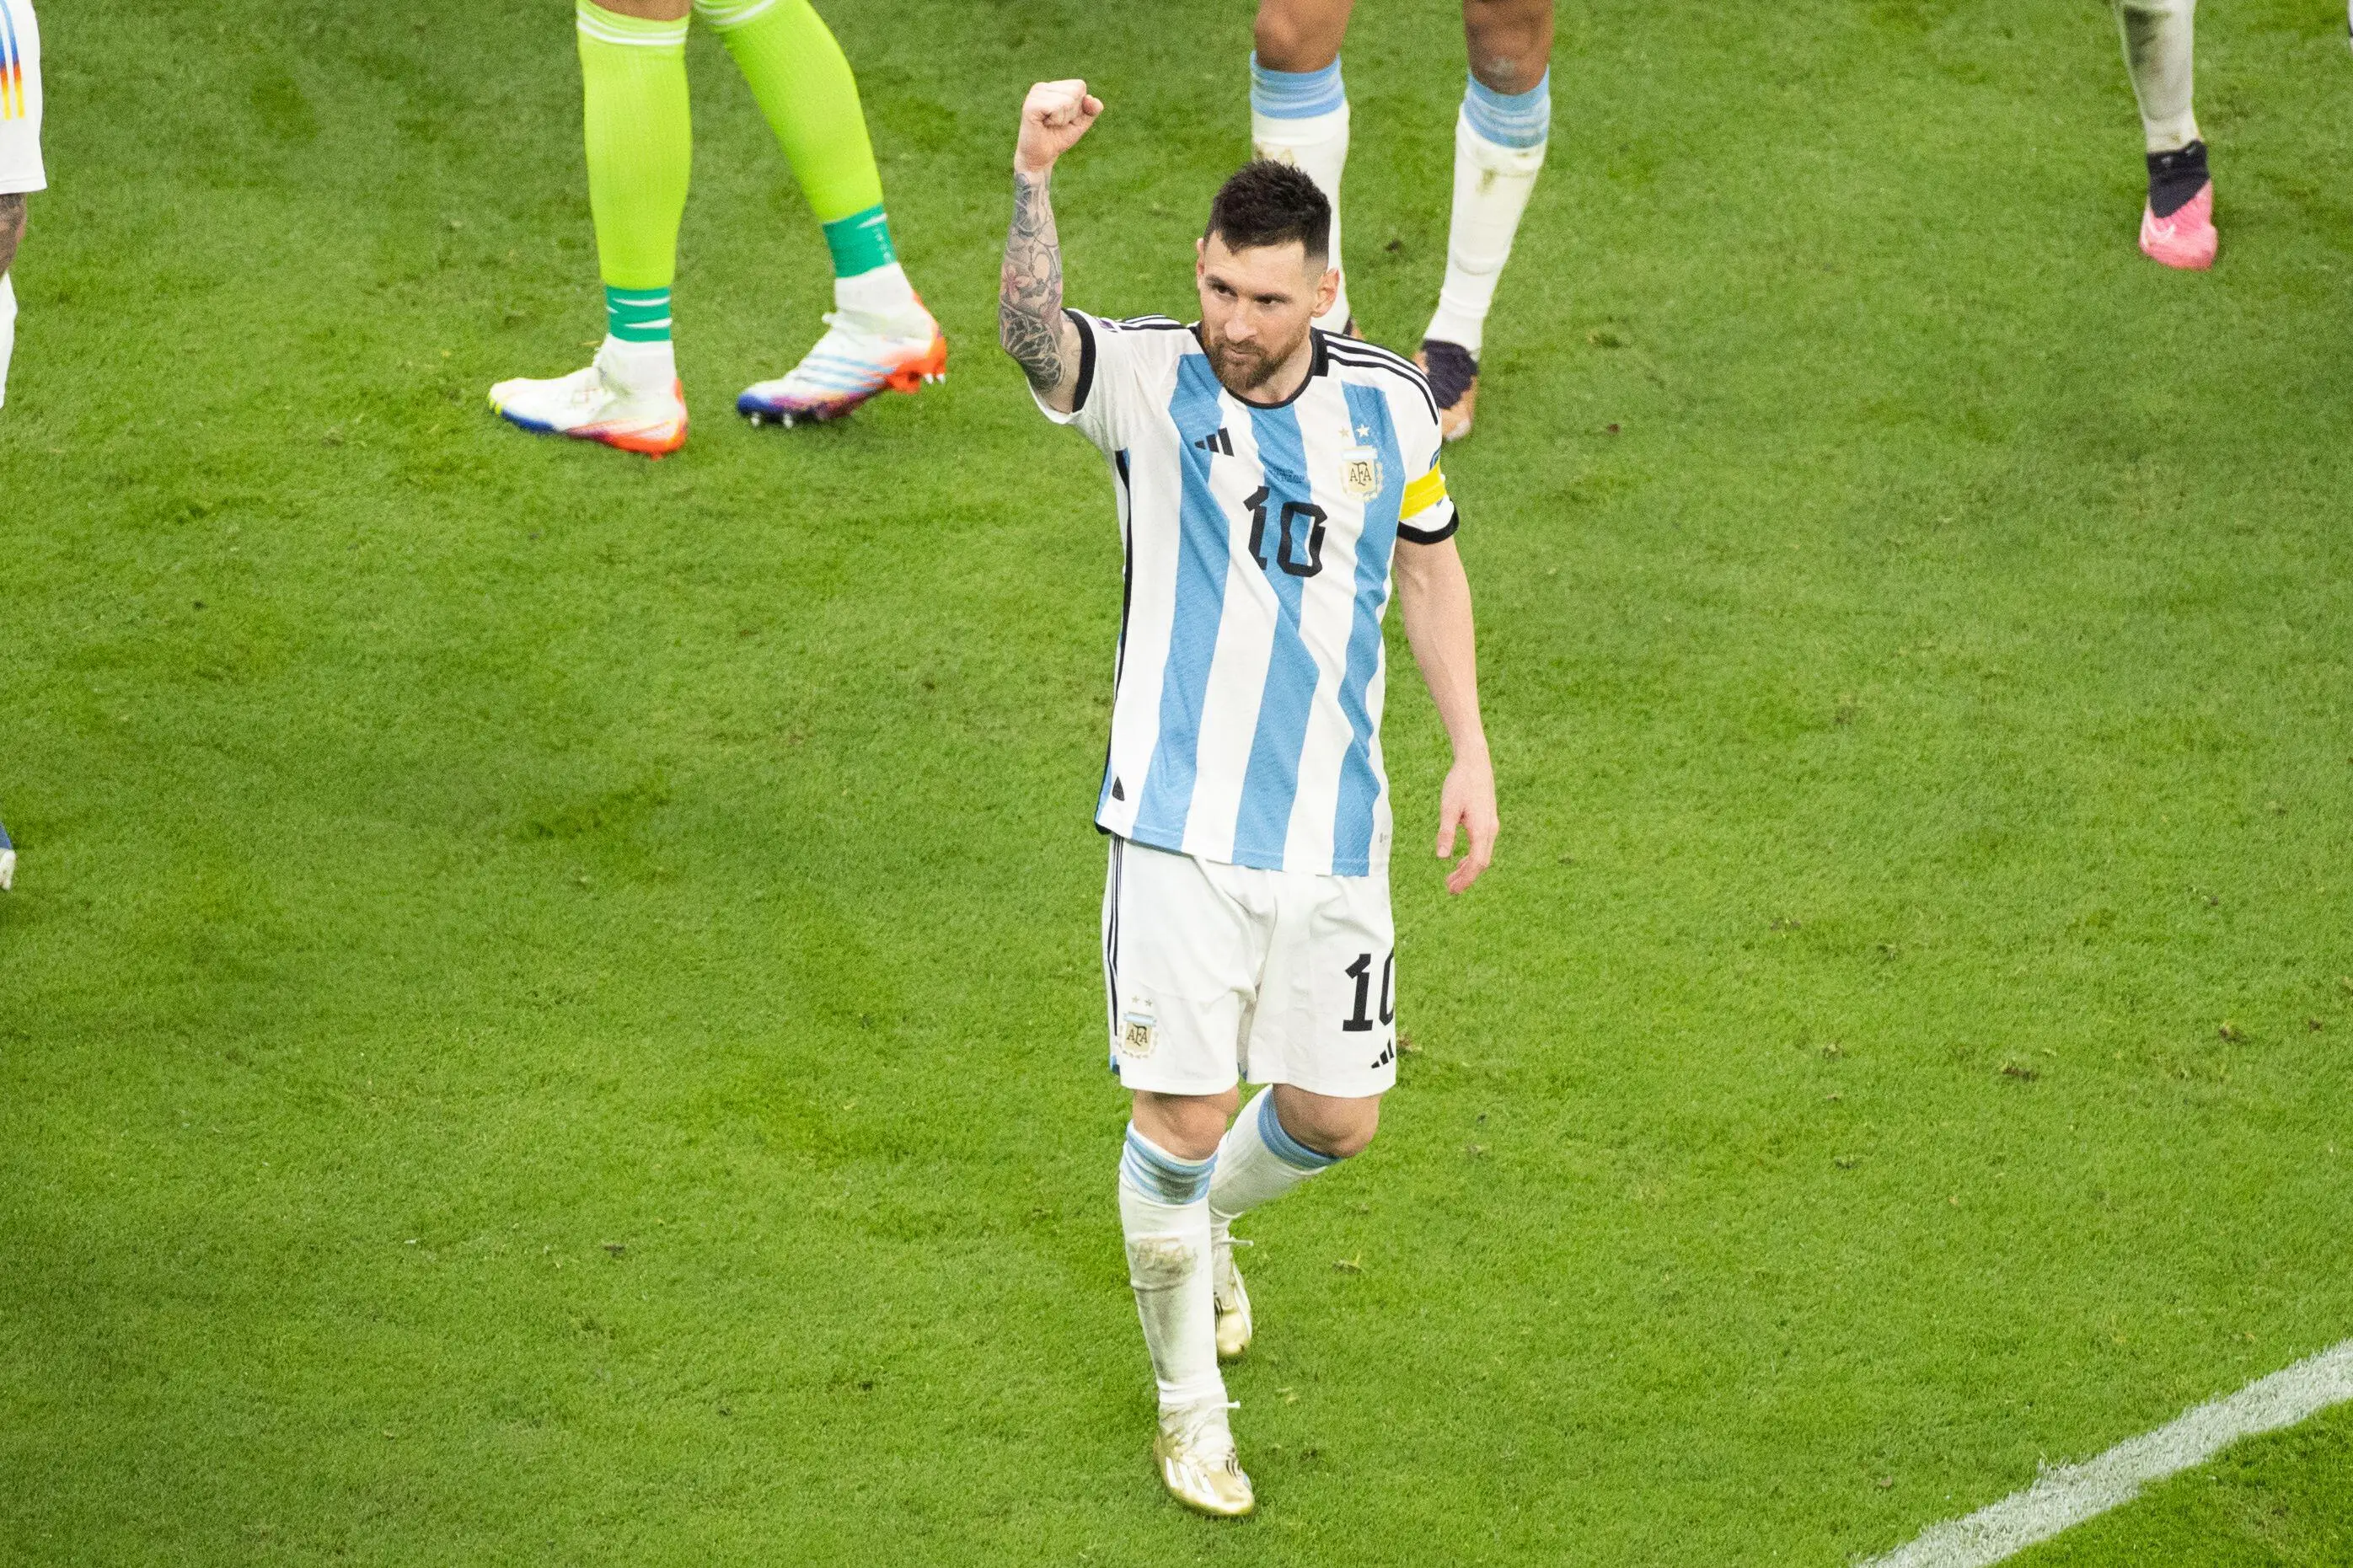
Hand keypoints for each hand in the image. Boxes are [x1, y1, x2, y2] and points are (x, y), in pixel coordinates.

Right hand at [1015, 79, 1103, 175]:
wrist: (1041, 157)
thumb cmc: (1058, 138)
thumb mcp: (1081, 123)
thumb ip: (1092, 110)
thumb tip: (1090, 98)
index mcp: (1053, 87)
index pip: (1079, 86)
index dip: (1078, 107)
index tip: (1064, 118)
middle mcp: (1042, 87)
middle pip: (1075, 92)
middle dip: (1071, 113)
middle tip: (1056, 123)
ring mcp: (1035, 94)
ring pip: (1066, 100)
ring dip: (1062, 118)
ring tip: (1049, 124)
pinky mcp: (1030, 105)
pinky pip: (1057, 107)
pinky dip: (1056, 120)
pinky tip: (1045, 124)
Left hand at [1434, 747, 1497, 894]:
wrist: (1474, 762)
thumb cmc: (1460, 783)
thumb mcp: (1448, 808)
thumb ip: (1446, 833)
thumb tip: (1442, 857)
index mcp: (1481, 829)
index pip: (1476, 863)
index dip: (1465, 879)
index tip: (1452, 890)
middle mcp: (1490, 830)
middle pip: (1481, 862)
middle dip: (1466, 878)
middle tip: (1449, 889)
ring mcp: (1491, 825)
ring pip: (1482, 855)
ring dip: (1468, 868)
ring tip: (1451, 878)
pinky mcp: (1488, 821)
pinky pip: (1482, 846)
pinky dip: (1471, 857)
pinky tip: (1459, 860)